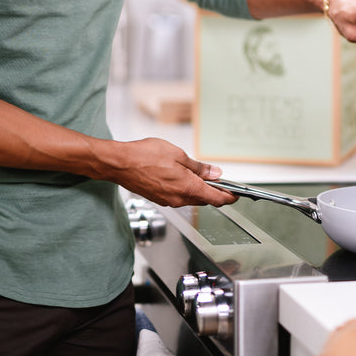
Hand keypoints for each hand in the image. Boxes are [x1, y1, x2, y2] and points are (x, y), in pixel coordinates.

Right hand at [112, 137, 237, 207]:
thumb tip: (215, 174)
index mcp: (188, 188)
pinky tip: (184, 179)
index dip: (229, 197)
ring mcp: (168, 200)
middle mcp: (179, 198)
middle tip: (222, 182)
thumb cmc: (145, 156)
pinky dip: (186, 190)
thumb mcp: (178, 155)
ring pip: (191, 199)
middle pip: (204, 200)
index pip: (216, 199)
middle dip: (215, 192)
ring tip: (203, 177)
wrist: (119, 164)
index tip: (236, 194)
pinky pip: (179, 197)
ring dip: (200, 191)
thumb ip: (198, 167)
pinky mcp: (159, 198)